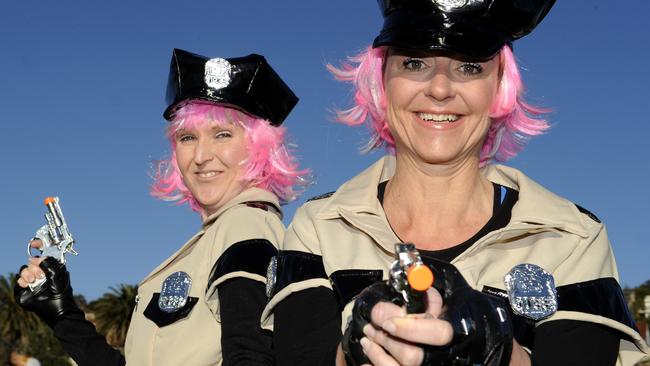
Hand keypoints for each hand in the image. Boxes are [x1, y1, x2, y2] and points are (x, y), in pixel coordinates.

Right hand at [14, 242, 80, 327]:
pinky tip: (28, 285)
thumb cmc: (61, 291)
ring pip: (23, 270)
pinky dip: (21, 282)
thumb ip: (47, 262)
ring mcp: (32, 282)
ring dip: (27, 274)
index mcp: (50, 268)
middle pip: (30, 262)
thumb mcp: (58, 273)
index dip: (38, 245)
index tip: (33, 243)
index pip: (42, 253)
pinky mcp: (24, 291)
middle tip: (40, 274)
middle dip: (34, 266)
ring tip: (34, 280)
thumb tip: (34, 259)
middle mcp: (40, 273)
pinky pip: (18, 282)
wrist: (57, 309)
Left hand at [350, 259, 513, 365]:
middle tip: (372, 325)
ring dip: (378, 352)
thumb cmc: (471, 320)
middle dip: (387, 340)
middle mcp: (447, 358)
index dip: (409, 328)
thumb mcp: (460, 300)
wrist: (488, 354)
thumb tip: (408, 284)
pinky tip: (371, 355)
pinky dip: (377, 365)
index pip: (437, 334)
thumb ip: (434, 295)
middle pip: (412, 357)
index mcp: (460, 333)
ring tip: (368, 337)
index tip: (387, 320)